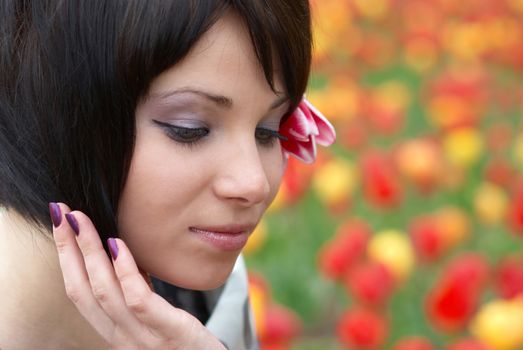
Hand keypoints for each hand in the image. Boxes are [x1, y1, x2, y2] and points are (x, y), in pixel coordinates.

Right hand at [50, 202, 224, 349]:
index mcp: (115, 330)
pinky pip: (139, 300)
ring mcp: (142, 338)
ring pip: (104, 292)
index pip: (80, 292)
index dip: (66, 257)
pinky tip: (118, 244)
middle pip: (82, 290)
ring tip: (82, 220)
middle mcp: (121, 337)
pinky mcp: (170, 333)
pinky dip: (125, 270)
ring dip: (89, 252)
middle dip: (68, 248)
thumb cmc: (183, 342)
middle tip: (61, 212)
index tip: (61, 223)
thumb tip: (121, 254)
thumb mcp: (153, 317)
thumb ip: (136, 291)